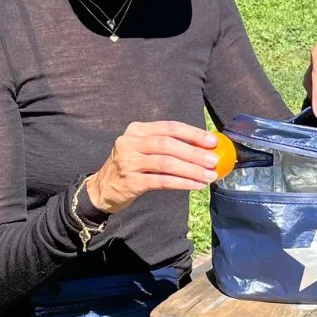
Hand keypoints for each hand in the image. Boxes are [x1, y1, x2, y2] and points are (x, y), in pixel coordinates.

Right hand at [87, 120, 221, 213]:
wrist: (103, 188)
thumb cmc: (131, 166)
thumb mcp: (143, 149)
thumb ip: (166, 145)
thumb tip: (203, 147)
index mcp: (137, 130)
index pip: (169, 127)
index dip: (193, 133)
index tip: (212, 141)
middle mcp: (130, 142)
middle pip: (168, 144)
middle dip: (194, 152)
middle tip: (214, 160)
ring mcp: (128, 162)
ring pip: (166, 163)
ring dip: (191, 170)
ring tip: (209, 175)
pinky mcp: (130, 181)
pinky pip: (162, 181)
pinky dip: (182, 183)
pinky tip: (196, 185)